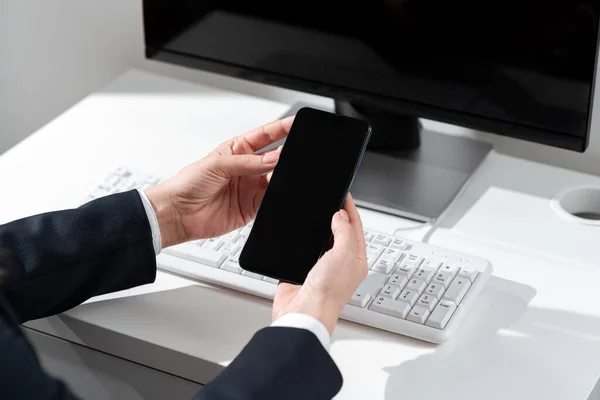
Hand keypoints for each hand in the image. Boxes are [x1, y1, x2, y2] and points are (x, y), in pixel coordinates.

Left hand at [145, 117, 292, 247]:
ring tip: (284, 173)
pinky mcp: (252, 207)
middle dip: (286, 154)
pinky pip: (271, 200)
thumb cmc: (188, 184)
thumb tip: (273, 159)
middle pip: (275, 157)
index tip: (296, 124)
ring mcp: (250, 187)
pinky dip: (277, 197)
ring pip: (276, 179)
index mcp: (237, 150)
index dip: (282, 129)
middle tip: (293, 152)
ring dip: (283, 176)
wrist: (178, 214)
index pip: (266, 136)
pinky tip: (276, 192)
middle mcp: (246, 168)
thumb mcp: (217, 164)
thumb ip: (247, 162)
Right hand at [272, 194, 367, 333]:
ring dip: (318, 228)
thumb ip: (344, 232)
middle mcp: (339, 264)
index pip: (356, 228)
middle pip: (339, 233)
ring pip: (321, 241)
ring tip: (317, 212)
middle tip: (331, 199)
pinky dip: (300, 242)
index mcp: (356, 260)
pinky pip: (301, 251)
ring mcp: (320, 268)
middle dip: (336, 216)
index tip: (343, 194)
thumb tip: (340, 216)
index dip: (350, 209)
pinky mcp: (301, 271)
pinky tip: (298, 234)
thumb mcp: (343, 255)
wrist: (303, 314)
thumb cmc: (327, 294)